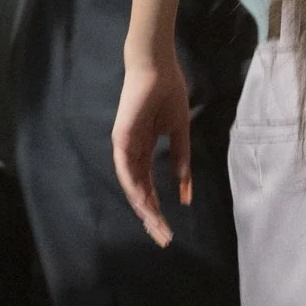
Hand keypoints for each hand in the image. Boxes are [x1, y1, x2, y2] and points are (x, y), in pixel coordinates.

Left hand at [112, 49, 193, 246]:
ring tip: (156, 226)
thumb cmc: (168, 93)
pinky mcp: (121, 137)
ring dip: (144, 208)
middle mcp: (131, 153)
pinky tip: (144, 203)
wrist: (158, 67)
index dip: (158, 208)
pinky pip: (126, 168)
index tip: (169, 229)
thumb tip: (184, 188)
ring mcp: (124, 146)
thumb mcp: (179, 131)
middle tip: (164, 239)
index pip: (148, 187)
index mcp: (144, 150)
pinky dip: (134, 187)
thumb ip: (180, 158)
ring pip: (132, 185)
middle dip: (152, 217)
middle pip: (139, 192)